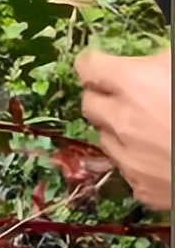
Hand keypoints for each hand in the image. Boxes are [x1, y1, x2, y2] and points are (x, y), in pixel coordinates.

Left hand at [76, 49, 170, 209]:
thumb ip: (159, 61)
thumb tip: (152, 59)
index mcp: (131, 83)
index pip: (87, 67)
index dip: (93, 64)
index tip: (99, 65)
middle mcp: (121, 120)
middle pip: (88, 103)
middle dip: (101, 97)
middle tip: (122, 95)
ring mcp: (128, 158)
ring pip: (104, 137)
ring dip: (117, 129)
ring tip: (148, 125)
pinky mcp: (141, 187)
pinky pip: (125, 167)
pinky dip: (134, 159)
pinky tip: (158, 153)